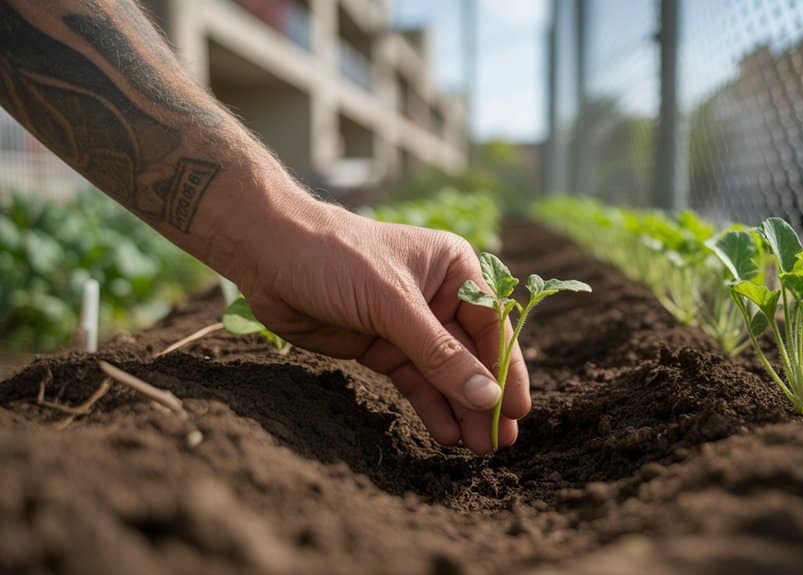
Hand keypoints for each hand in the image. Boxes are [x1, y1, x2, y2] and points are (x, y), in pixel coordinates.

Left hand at [236, 201, 529, 453]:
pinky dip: (430, 407)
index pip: (492, 326)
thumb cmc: (337, 259)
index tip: (518, 409)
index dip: (506, 369)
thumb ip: (441, 355)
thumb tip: (488, 397)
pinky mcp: (383, 345)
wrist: (269, 256)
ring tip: (478, 447)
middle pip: (471, 354)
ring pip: (445, 373)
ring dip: (461, 408)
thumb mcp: (394, 305)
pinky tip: (446, 433)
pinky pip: (416, 381)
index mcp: (456, 269)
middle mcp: (439, 296)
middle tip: (501, 441)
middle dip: (484, 396)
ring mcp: (410, 323)